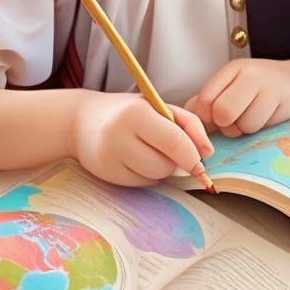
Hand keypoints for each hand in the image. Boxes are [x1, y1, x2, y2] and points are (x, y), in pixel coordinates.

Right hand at [71, 91, 213, 186]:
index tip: (201, 160)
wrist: (82, 121)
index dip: (192, 154)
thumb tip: (207, 152)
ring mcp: (109, 157)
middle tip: (168, 148)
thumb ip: (188, 123)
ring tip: (150, 150)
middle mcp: (118, 135)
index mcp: (136, 112)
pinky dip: (146, 175)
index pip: (174, 140)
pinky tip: (136, 159)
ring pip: (155, 176)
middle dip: (176, 161)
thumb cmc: (130, 111)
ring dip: (162, 168)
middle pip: (165, 164)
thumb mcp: (159, 106)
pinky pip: (141, 183)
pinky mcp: (105, 174)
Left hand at [185, 58, 289, 136]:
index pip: (205, 98)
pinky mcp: (283, 102)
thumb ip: (206, 101)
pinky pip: (260, 127)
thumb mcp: (230, 88)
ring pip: (243, 124)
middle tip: (233, 119)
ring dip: (243, 128)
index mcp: (232, 69)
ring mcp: (268, 87)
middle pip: (223, 112)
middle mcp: (250, 74)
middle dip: (225, 123)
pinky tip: (265, 115)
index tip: (213, 117)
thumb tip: (186, 117)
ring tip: (252, 116)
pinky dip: (258, 128)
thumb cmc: (255, 87)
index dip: (205, 115)